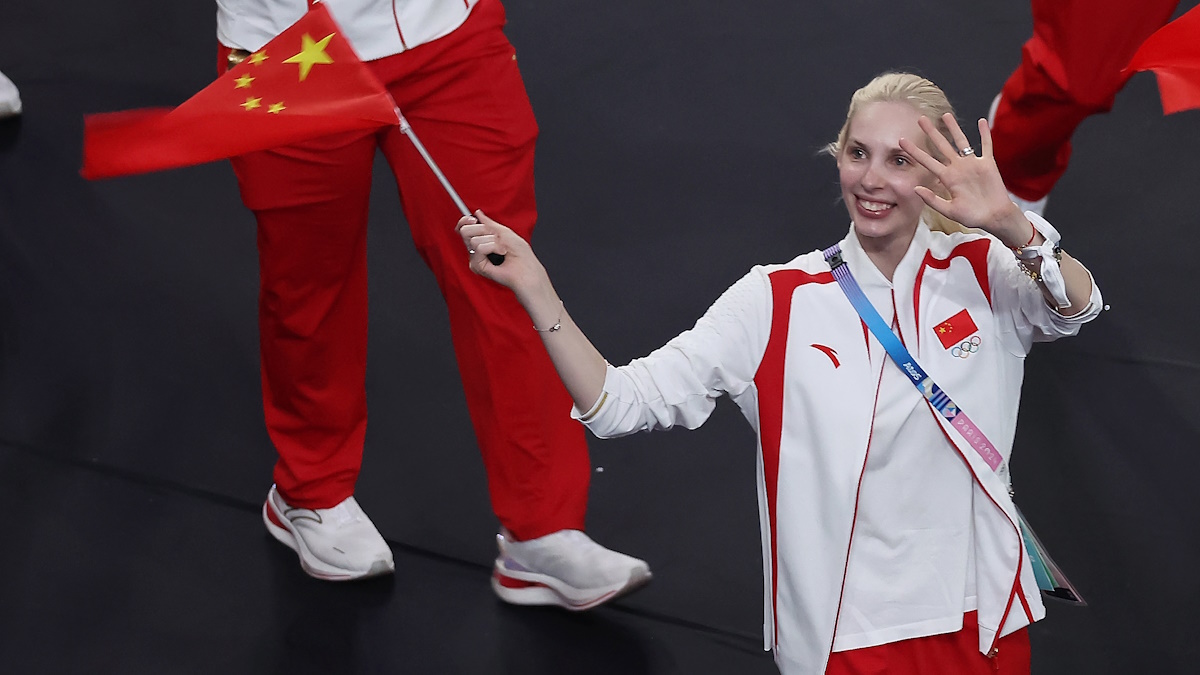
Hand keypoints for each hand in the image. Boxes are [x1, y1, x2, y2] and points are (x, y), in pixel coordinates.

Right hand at [456, 210, 549, 295]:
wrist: (527, 269)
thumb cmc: (521, 254)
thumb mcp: (505, 232)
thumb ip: (489, 223)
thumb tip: (478, 213)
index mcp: (483, 239)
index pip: (464, 228)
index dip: (464, 221)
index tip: (473, 218)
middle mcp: (477, 249)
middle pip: (465, 231)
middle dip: (482, 229)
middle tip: (496, 237)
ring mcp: (476, 258)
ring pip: (473, 239)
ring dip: (493, 241)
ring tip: (503, 249)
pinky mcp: (477, 266)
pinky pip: (479, 248)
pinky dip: (493, 247)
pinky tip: (501, 253)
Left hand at [900, 114, 1028, 244]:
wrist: (994, 217)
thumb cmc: (972, 216)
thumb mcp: (949, 211)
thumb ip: (933, 200)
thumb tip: (916, 189)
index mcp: (947, 178)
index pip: (927, 161)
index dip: (915, 151)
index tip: (901, 140)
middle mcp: (958, 168)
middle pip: (942, 146)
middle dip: (931, 132)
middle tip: (921, 119)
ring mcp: (973, 164)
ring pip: (962, 141)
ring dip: (954, 129)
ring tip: (946, 115)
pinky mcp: (988, 164)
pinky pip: (986, 145)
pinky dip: (984, 134)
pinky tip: (981, 122)